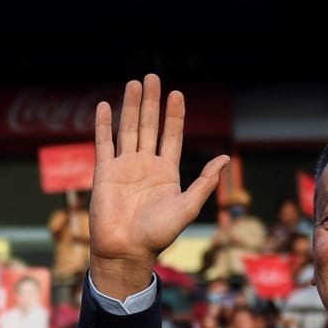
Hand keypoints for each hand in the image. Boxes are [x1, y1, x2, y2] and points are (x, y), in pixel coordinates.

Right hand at [88, 75, 230, 299]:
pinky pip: (103, 143)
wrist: (126, 250)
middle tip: (151, 77)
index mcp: (166, 171)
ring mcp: (124, 166)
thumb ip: (204, 182)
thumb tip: (224, 158)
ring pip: (128, 129)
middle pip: (149, 125)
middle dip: (151, 101)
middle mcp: (145, 164)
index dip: (174, 114)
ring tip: (133, 83)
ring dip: (131, 106)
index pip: (171, 135)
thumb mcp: (188, 207)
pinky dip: (103, 124)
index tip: (176, 94)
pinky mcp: (104, 172)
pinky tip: (105, 106)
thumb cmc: (158, 234)